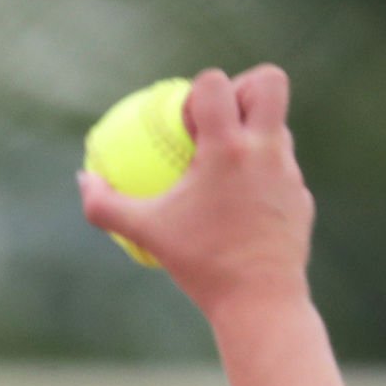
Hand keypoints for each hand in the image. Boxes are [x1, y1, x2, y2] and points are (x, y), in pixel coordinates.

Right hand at [78, 66, 314, 321]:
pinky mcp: (301, 200)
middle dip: (245, 88)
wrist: (260, 304)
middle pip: (269, 81)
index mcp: (228, 147)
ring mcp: (289, 174)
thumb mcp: (148, 235)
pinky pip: (283, 174)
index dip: (198, 93)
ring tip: (227, 174)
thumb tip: (84, 180)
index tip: (187, 127)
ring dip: (253, 137)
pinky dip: (263, 181)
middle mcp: (266, 150)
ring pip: (279, 129)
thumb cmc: (202, 266)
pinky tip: (243, 211)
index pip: (215, 82)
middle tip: (223, 121)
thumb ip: (107, 206)